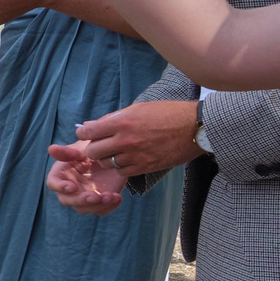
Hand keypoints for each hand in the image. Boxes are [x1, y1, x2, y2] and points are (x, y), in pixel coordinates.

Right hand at [46, 144, 128, 214]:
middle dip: (81, 200)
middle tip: (95, 197)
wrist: (112, 156)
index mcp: (62, 174)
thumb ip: (68, 151)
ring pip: (84, 209)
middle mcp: (70, 188)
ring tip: (111, 196)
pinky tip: (117, 197)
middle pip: (67, 200)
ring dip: (97, 205)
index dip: (60, 187)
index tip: (72, 187)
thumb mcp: (82, 148)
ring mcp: (83, 196)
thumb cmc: (92, 149)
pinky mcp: (98, 202)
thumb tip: (51, 149)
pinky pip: (101, 210)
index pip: (53, 183)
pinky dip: (109, 206)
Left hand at [71, 100, 201, 177]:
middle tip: (100, 145)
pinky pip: (122, 172)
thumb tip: (90, 124)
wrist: (196, 127)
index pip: (88, 132)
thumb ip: (114, 118)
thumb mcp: (139, 108)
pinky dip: (121, 167)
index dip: (84, 133)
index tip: (86, 133)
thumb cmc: (168, 113)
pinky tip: (127, 160)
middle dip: (93, 148)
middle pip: (93, 151)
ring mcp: (135, 156)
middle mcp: (126, 140)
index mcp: (122, 122)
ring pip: (107, 163)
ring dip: (107, 158)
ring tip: (115, 152)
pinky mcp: (146, 167)